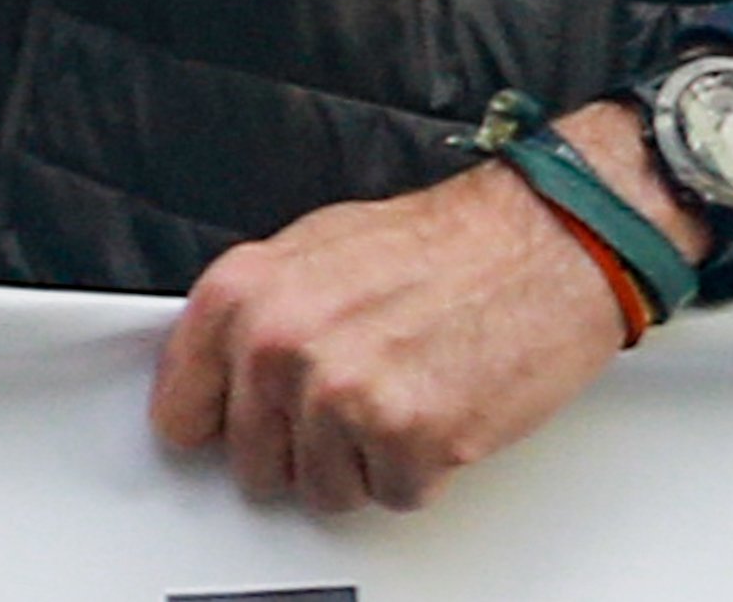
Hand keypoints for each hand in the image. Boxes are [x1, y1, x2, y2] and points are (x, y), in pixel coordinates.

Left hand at [146, 103, 684, 512]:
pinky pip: (390, 496)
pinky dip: (423, 466)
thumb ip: (263, 312)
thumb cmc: (454, 241)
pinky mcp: (404, 438)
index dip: (221, 422)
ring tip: (410, 385)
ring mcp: (340, 394)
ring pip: (321, 491)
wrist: (553, 237)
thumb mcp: (326, 247)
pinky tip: (444, 403)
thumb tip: (225, 372)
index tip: (246, 420)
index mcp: (247, 292)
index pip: (179, 410)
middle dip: (307, 443)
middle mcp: (281, 342)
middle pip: (253, 465)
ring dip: (368, 458)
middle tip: (363, 387)